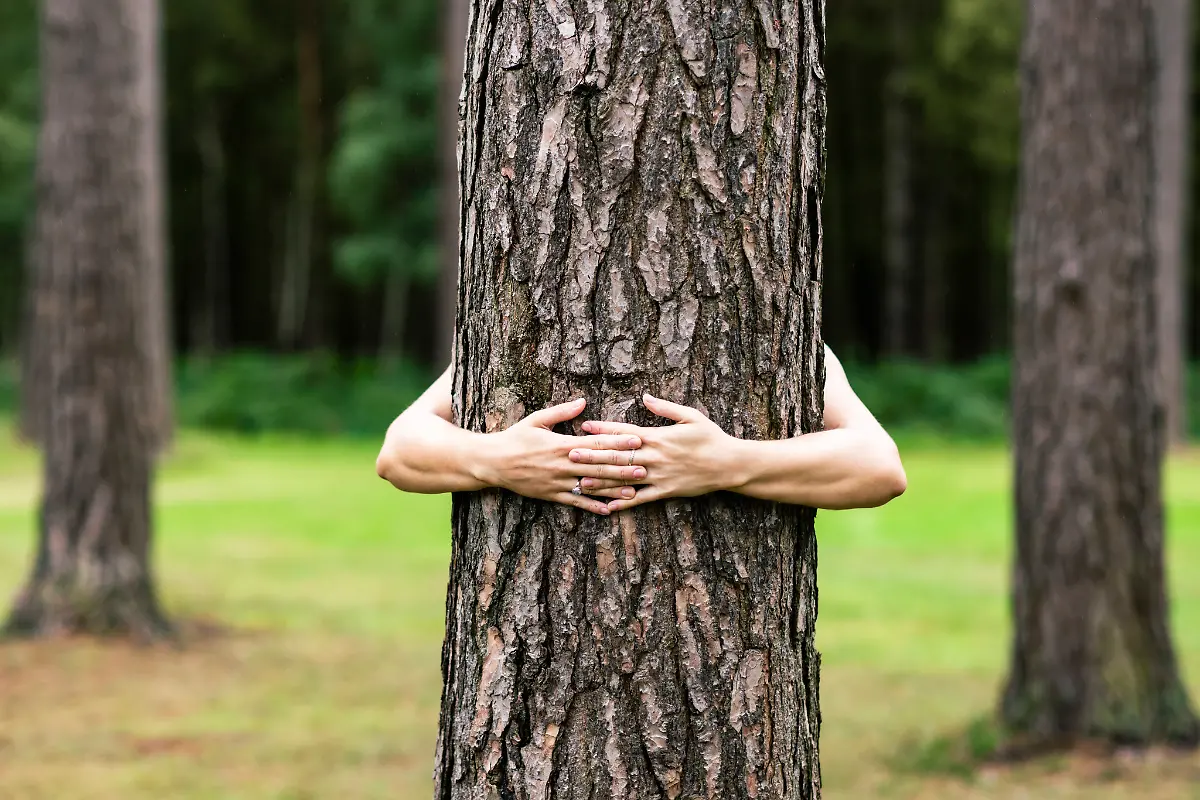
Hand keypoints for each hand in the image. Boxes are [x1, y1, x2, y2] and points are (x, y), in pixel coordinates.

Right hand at [479, 397, 646, 514]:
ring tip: (634, 491)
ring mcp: (557, 482)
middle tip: (645, 468)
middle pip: (598, 466)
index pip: (595, 444)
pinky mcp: (552, 495)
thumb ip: (562, 412)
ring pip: (591, 487)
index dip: (617, 443)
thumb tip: (583, 401)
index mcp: (561, 444)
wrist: (492, 463)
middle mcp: (562, 465)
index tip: (637, 441)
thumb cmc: (515, 437)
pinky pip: (576, 503)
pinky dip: (593, 507)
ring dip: (613, 489)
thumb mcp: (537, 420)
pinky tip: (609, 510)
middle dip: (623, 468)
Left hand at [577, 394, 739, 511]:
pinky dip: (624, 502)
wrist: (729, 464)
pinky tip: (608, 506)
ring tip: (580, 482)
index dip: (603, 429)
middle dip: (593, 455)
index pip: (625, 432)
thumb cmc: (711, 437)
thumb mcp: (691, 416)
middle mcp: (655, 457)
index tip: (584, 427)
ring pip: (625, 479)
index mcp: (658, 436)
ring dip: (601, 481)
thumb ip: (665, 408)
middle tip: (570, 454)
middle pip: (618, 456)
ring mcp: (659, 475)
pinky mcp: (666, 491)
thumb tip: (645, 397)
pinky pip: (641, 498)